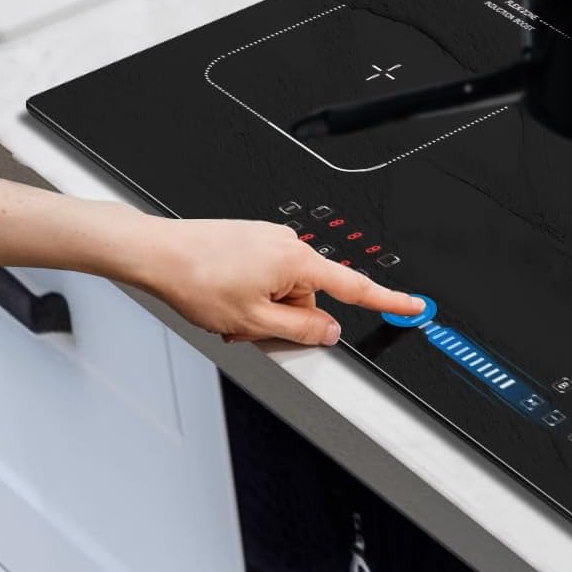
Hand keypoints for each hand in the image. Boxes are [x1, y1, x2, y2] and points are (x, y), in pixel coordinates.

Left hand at [137, 219, 423, 345]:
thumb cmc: (197, 279)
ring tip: (228, 312)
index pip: (355, 287)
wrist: (158, 252)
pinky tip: (224, 297)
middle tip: (247, 326)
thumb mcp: (253, 320)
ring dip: (263, 307)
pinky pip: (266, 274)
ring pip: (285, 289)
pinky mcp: (252, 239)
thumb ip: (301, 330)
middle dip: (285, 317)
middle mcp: (289, 245)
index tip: (413, 305)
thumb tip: (329, 332)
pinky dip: (251, 292)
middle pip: (310, 296)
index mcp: (297, 262)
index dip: (388, 301)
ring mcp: (269, 240)